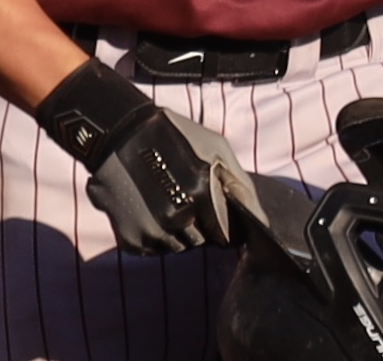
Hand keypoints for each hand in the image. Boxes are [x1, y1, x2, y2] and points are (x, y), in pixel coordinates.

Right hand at [86, 109, 259, 251]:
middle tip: (188, 197)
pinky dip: (156, 234)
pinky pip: (154, 248)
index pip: (225, 235)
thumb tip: (261, 222)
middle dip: (201, 225)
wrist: (120, 134)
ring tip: (169, 199)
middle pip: (201, 241)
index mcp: (201, 195)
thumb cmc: (176, 137)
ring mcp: (151, 231)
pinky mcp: (131, 239)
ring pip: (178, 247)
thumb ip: (242, 188)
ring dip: (179, 231)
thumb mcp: (218, 150)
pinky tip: (150, 208)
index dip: (224, 226)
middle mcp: (176, 218)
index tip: (218, 214)